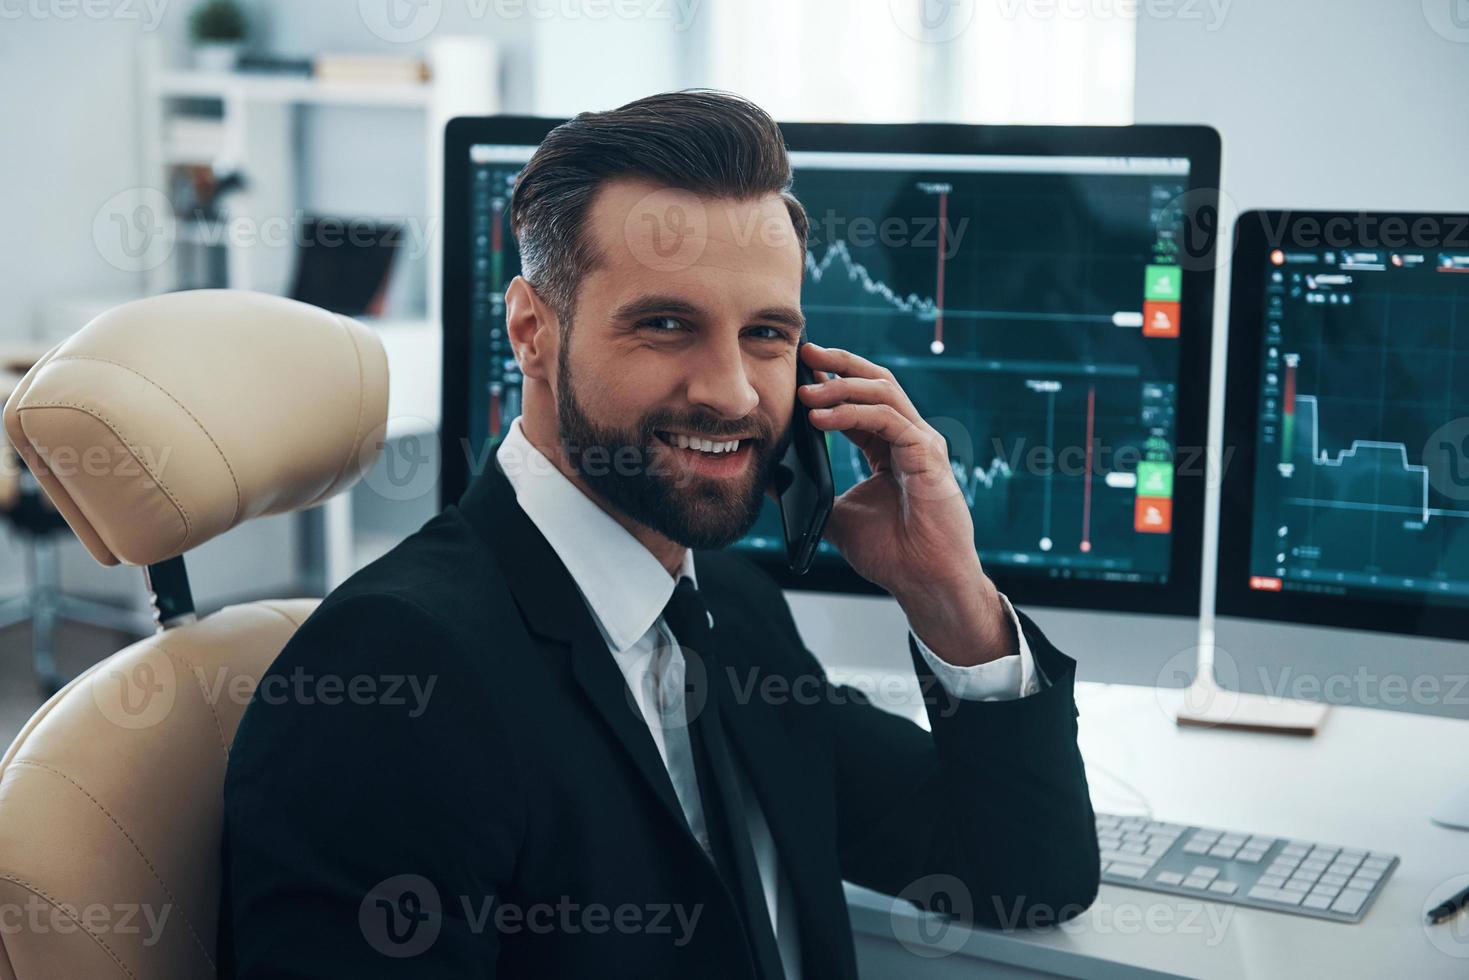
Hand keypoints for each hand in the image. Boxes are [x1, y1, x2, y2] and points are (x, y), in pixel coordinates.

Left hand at [795, 342, 1012, 664]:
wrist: (923, 581)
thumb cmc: (891, 553)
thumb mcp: (835, 516)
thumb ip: (808, 493)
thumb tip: (766, 479)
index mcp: (889, 448)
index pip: (861, 400)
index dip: (831, 380)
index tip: (798, 368)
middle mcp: (909, 438)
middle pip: (876, 382)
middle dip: (839, 363)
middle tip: (804, 353)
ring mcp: (921, 443)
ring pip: (883, 392)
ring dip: (840, 387)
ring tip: (804, 393)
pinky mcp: (927, 454)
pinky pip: (888, 419)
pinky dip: (852, 413)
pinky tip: (821, 419)